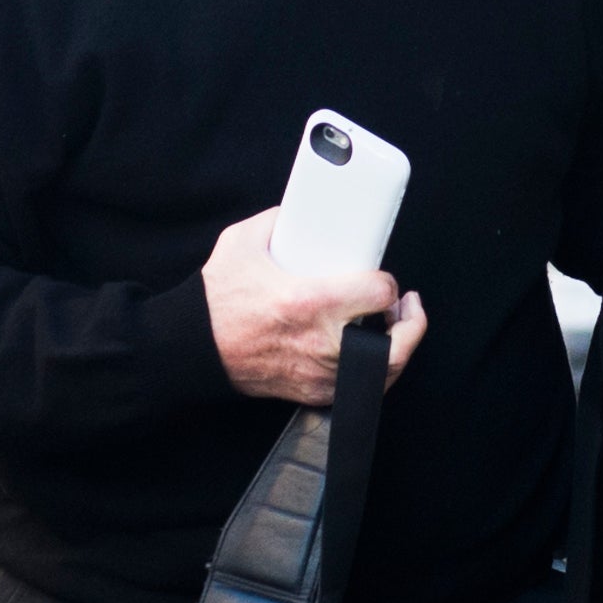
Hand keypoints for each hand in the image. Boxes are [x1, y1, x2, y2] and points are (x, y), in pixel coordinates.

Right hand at [202, 208, 428, 403]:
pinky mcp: (312, 391)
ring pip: (383, 372)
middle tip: (405, 304)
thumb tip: (301, 210)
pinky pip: (361, 387)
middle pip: (394, 343)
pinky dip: (375, 370)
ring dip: (398, 347)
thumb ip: (278, 220)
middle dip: (409, 321)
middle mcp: (320, 343)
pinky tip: (371, 349)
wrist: (193, 348)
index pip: (377, 293)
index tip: (382, 276)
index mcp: (308, 302)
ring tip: (393, 326)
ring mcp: (318, 373)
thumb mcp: (242, 242)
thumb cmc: (217, 300)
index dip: (388, 282)